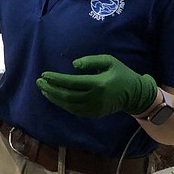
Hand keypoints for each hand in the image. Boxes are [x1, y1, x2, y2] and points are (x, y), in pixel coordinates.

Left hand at [36, 55, 157, 117]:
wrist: (135, 94)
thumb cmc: (121, 73)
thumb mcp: (109, 61)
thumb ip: (91, 61)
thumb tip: (73, 65)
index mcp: (98, 84)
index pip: (71, 83)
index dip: (56, 79)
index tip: (44, 74)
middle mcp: (94, 98)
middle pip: (66, 95)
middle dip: (50, 89)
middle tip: (39, 82)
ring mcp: (94, 108)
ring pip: (68, 105)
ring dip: (54, 97)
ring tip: (44, 89)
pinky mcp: (94, 113)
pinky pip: (74, 110)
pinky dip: (62, 104)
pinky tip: (55, 97)